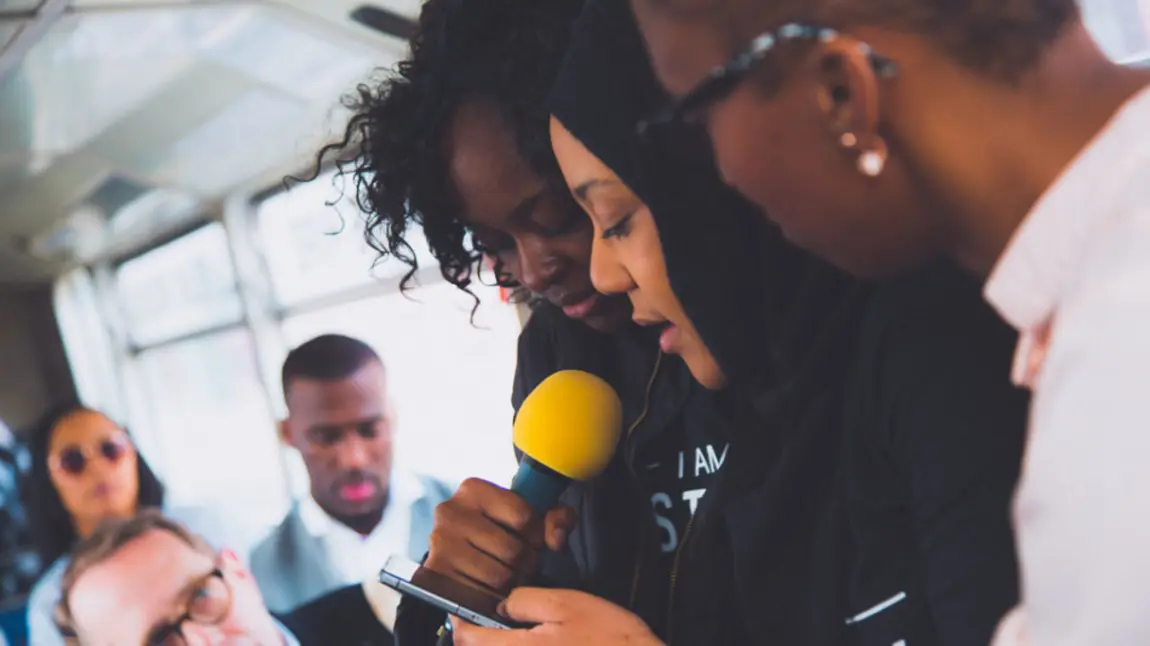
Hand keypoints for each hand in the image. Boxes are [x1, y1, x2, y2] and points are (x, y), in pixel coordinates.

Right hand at [424, 479, 576, 593]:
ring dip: (513, 583)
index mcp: (473, 489)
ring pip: (499, 577)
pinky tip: (494, 589)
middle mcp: (450, 512)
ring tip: (511, 575)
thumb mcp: (532, 514)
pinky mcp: (436, 574)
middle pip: (512, 551)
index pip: (523, 517)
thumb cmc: (501, 528)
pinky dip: (494, 598)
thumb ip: (557, 518)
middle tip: (524, 564)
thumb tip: (556, 540)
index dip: (538, 535)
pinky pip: (481, 597)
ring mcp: (440, 544)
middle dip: (527, 563)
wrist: (461, 549)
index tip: (534, 541)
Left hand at [452, 588, 663, 645]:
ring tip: (510, 629)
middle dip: (475, 636)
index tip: (464, 606)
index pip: (466, 638)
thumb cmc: (609, 638)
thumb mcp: (566, 604)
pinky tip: (534, 644)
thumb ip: (525, 602)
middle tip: (489, 616)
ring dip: (496, 645)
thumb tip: (500, 605)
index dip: (461, 619)